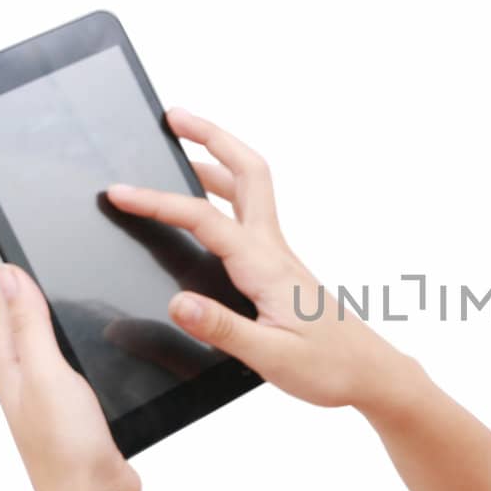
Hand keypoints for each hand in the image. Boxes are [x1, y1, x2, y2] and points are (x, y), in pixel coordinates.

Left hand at [0, 262, 140, 490]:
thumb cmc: (65, 447)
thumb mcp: (46, 372)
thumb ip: (27, 323)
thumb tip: (7, 273)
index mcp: (5, 361)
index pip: (7, 299)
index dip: (24, 271)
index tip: (43, 244)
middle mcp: (22, 374)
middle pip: (31, 315)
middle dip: (51, 290)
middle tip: (74, 266)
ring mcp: (47, 389)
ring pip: (58, 337)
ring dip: (75, 319)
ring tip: (96, 299)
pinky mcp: (74, 403)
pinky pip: (79, 360)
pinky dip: (92, 347)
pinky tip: (111, 344)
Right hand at [104, 107, 404, 411]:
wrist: (370, 372)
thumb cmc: (328, 365)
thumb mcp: (271, 357)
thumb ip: (223, 329)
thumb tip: (178, 303)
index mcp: (265, 266)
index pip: (204, 219)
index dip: (159, 202)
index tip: (120, 192)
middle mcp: (273, 249)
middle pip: (246, 172)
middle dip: (210, 136)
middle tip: (173, 117)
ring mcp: (278, 254)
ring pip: (249, 189)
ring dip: (216, 158)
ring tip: (180, 146)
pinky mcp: (279, 266)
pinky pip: (249, 214)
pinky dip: (224, 192)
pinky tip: (205, 205)